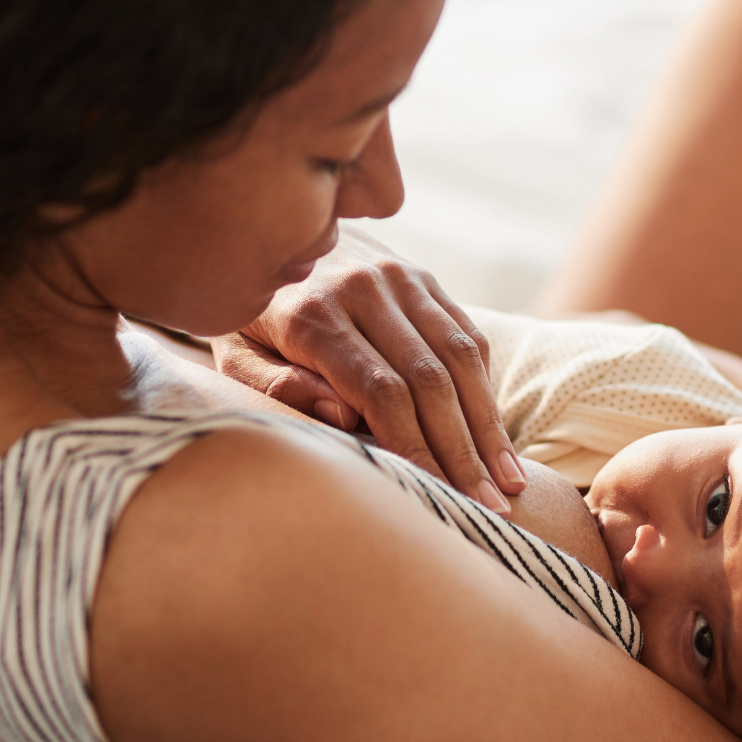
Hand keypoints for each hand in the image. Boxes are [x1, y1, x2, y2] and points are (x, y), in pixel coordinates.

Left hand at [212, 228, 525, 511]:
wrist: (267, 234)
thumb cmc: (246, 318)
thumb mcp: (232, 353)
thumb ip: (273, 386)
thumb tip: (343, 416)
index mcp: (312, 313)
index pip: (382, 392)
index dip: (417, 448)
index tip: (441, 496)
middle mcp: (363, 287)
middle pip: (430, 380)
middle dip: (463, 451)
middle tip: (490, 507)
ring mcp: (400, 277)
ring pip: (460, 357)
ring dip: (488, 425)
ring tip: (509, 482)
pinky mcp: (423, 276)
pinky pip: (466, 334)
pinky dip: (485, 388)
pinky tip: (496, 436)